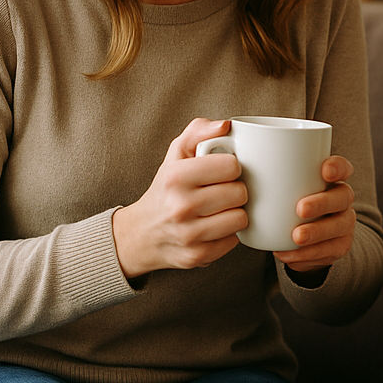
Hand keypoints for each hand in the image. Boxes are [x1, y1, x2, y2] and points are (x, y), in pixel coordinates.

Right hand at [112, 118, 247, 278]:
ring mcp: (189, 235)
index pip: (232, 166)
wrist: (141, 234)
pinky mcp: (197, 256)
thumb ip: (199, 131)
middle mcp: (180, 207)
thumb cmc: (167, 187)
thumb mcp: (177, 154)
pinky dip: (229, 234)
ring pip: (241, 219)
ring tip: (220, 209)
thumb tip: (226, 126)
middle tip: (221, 191)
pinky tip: (214, 227)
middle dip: (236, 190)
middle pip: (240, 193)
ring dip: (235, 212)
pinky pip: (234, 240)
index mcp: (176, 177)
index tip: (222, 171)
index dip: (232, 167)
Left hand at [274, 155, 355, 273]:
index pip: (342, 167)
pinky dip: (309, 254)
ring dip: (318, 232)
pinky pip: (330, 251)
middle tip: (300, 209)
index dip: (338, 167)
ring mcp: (343, 223)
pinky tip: (289, 253)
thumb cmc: (282, 200)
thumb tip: (229, 146)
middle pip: (342, 196)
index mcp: (329, 178)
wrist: (295, 236)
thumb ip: (263, 167)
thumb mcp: (277, 183)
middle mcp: (341, 199)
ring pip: (340, 226)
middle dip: (323, 202)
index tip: (323, 170)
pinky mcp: (338, 245)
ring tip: (295, 237)